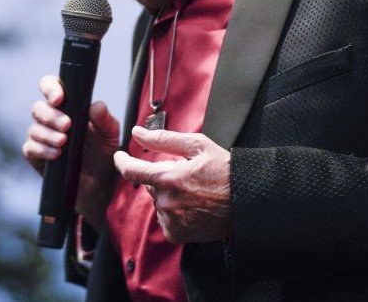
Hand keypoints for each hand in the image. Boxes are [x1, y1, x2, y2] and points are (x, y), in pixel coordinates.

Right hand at [21, 75, 119, 228]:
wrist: (99, 184)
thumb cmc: (104, 153)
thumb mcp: (110, 135)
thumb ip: (105, 120)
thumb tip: (96, 106)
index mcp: (68, 106)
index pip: (51, 87)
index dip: (50, 88)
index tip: (59, 98)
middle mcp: (51, 119)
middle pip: (38, 108)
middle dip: (50, 115)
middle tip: (67, 125)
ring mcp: (42, 137)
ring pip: (34, 128)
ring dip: (47, 134)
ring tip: (63, 142)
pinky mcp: (36, 156)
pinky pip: (30, 148)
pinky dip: (42, 149)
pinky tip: (56, 154)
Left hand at [113, 126, 230, 243]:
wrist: (247, 201)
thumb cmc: (225, 171)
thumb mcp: (198, 146)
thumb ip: (164, 139)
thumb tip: (138, 132)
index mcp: (168, 178)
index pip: (131, 171)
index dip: (122, 161)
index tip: (120, 156)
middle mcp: (167, 202)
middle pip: (150, 185)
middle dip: (162, 177)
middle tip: (186, 175)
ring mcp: (171, 220)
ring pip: (158, 202)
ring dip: (168, 195)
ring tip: (193, 191)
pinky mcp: (177, 234)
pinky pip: (165, 219)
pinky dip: (173, 212)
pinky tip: (191, 206)